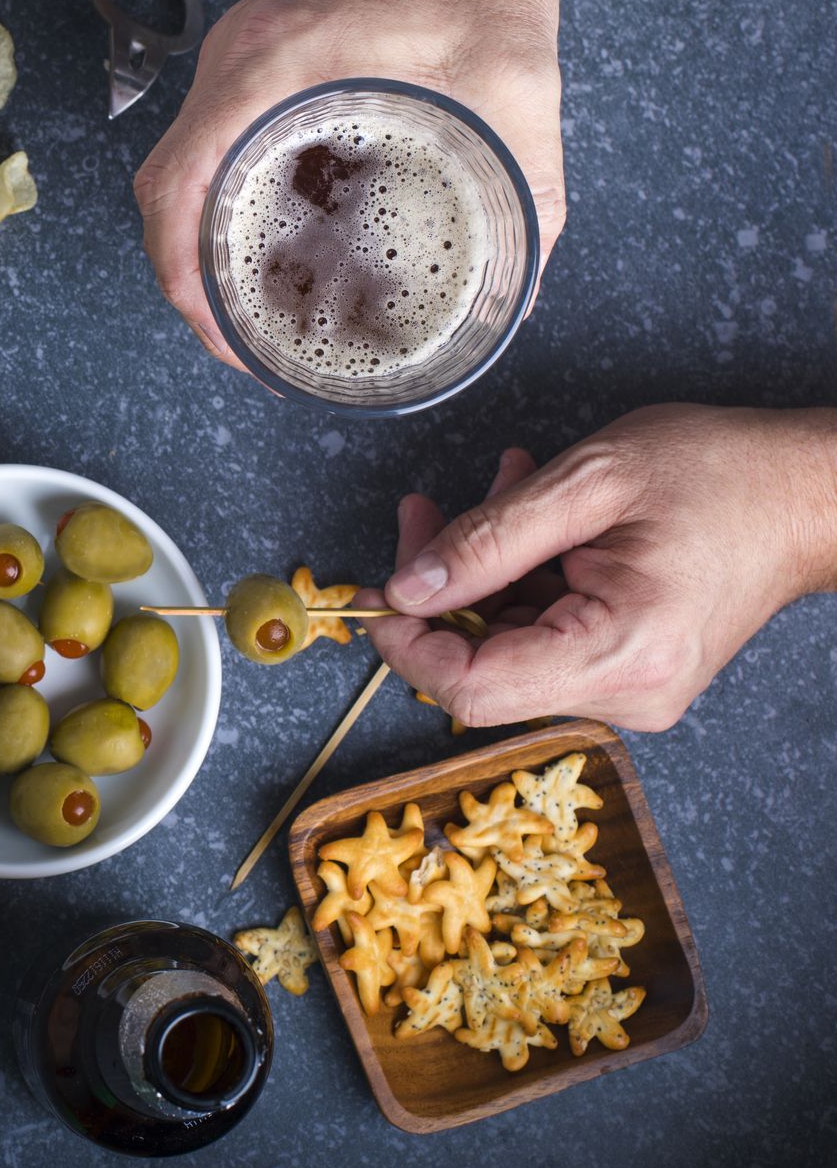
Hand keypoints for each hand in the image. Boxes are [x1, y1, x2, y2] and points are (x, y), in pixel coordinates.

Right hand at [134, 0, 565, 365]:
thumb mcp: (515, 77)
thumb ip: (529, 181)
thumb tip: (525, 276)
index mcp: (269, 69)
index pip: (175, 189)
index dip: (183, 280)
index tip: (222, 337)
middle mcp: (234, 65)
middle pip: (165, 195)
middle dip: (190, 281)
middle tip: (243, 339)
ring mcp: (238, 62)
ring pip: (184, 174)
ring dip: (206, 244)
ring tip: (258, 303)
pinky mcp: (258, 63)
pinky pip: (215, 147)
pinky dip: (229, 204)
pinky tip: (282, 237)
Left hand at [364, 407, 836, 731]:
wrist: (809, 492)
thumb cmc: (724, 475)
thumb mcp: (589, 482)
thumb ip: (488, 539)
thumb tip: (406, 587)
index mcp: (620, 654)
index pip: (469, 688)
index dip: (405, 642)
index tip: (375, 588)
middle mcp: (626, 692)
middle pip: (479, 668)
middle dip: (439, 588)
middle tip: (424, 512)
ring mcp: (628, 688)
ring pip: (504, 646)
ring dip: (480, 570)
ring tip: (500, 489)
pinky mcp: (627, 670)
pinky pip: (539, 635)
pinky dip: (519, 577)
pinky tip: (529, 519)